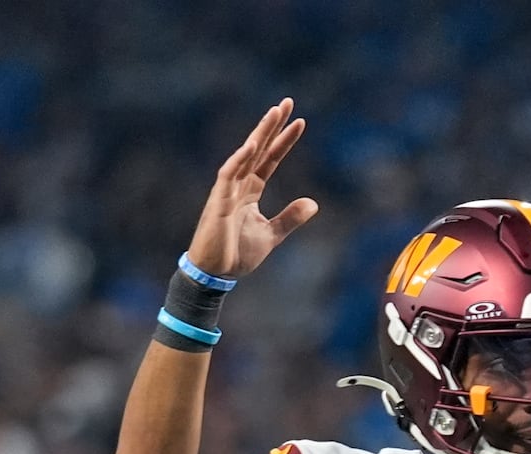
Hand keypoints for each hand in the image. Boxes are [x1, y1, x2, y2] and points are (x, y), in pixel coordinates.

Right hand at [187, 99, 319, 277]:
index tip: (300, 122)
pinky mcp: (218, 202)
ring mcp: (227, 191)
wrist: (215, 275)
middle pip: (258, 148)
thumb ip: (290, 218)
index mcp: (251, 191)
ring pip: (245, 155)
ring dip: (259, 134)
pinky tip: (252, 145)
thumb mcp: (272, 235)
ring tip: (274, 113)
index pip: (270, 159)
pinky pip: (228, 175)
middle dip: (272, 125)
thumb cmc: (236, 255)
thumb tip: (314, 204)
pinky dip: (239, 160)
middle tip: (287, 102)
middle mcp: (239, 185)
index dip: (284, 141)